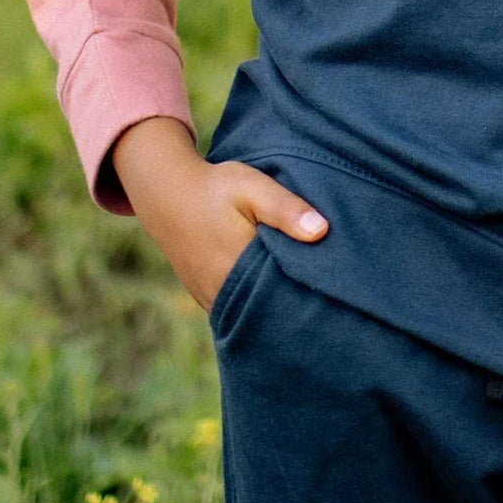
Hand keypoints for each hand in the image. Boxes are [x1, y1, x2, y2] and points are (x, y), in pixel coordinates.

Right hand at [108, 117, 330, 313]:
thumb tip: (321, 231)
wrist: (166, 194)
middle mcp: (222, 292)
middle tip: (330, 299)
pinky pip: (238, 311)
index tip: (335, 289)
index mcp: (238, 268)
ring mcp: (212, 299)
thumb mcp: (253, 187)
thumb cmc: (215, 188)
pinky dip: (257, 305)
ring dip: (276, 307)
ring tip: (308, 298)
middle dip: (297, 307)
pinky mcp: (207, 297)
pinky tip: (277, 294)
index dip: (310, 296)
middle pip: (270, 312)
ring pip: (253, 315)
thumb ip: (285, 208)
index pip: (283, 296)